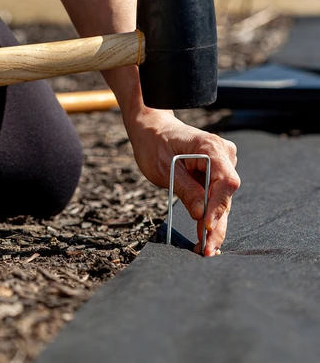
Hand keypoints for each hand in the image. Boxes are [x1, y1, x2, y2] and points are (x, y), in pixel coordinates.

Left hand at [125, 107, 239, 256]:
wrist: (152, 128)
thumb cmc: (155, 143)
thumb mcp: (165, 168)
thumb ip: (186, 189)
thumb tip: (201, 214)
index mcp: (211, 147)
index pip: (225, 181)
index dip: (218, 207)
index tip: (206, 227)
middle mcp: (223, 154)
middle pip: (226, 195)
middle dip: (217, 224)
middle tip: (207, 250)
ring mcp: (222, 163)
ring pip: (222, 199)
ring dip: (214, 224)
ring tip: (205, 249)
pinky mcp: (216, 172)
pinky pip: (215, 196)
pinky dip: (209, 214)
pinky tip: (205, 236)